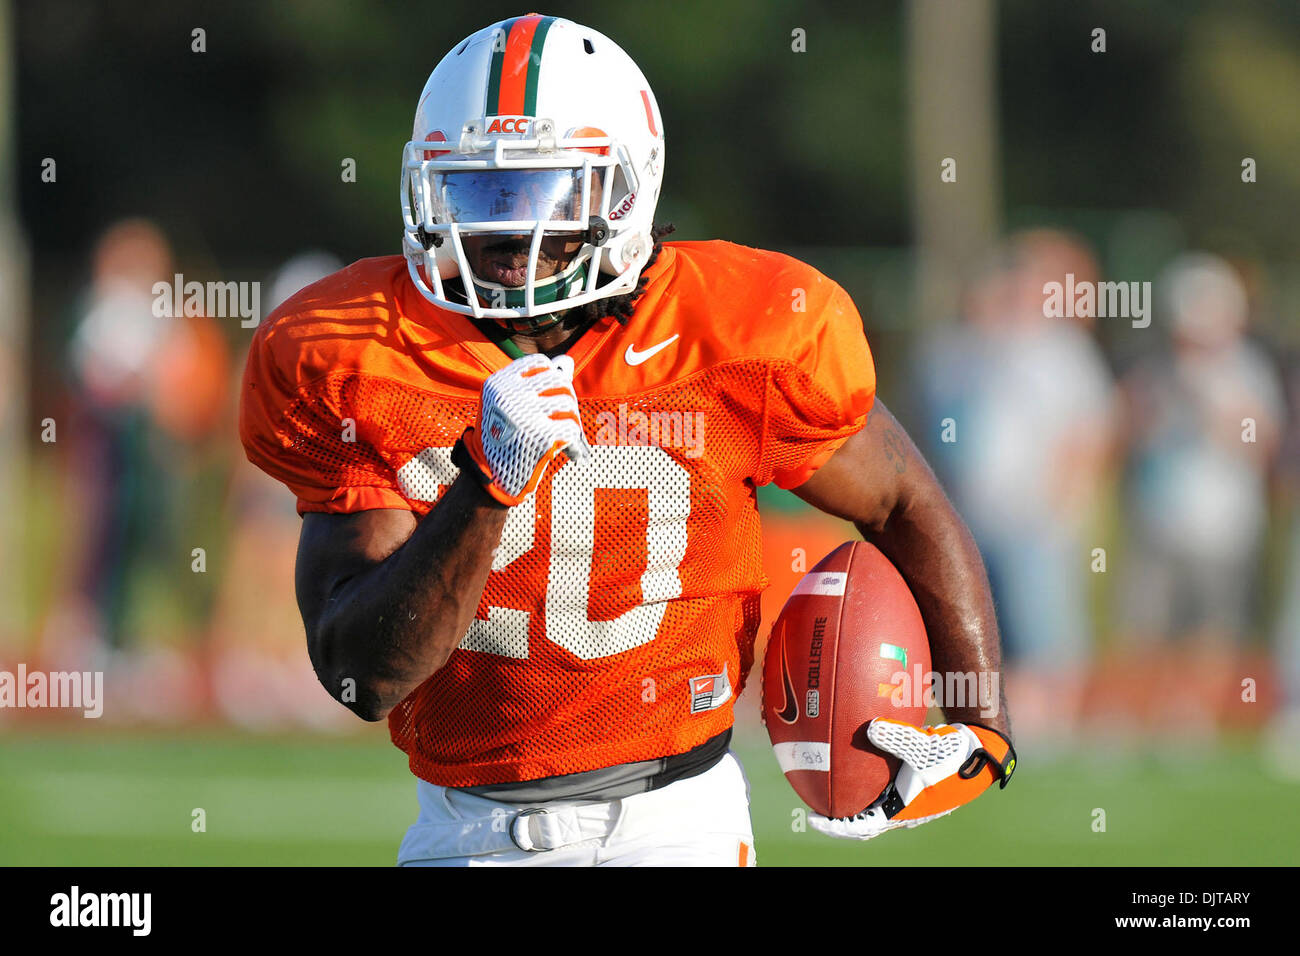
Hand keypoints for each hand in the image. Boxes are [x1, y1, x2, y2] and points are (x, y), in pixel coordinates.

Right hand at [454, 353, 588, 505]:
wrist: (491, 476)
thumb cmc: (503, 437)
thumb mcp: (509, 404)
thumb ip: (537, 383)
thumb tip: (567, 362)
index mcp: (498, 383)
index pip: (540, 363)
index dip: (552, 377)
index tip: (550, 395)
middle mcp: (510, 395)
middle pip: (559, 381)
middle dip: (566, 398)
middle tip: (564, 416)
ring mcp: (525, 415)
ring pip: (568, 404)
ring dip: (572, 420)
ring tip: (564, 433)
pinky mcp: (541, 436)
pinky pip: (571, 428)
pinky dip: (574, 441)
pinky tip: (569, 451)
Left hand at [809, 718, 1015, 840]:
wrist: (981, 750)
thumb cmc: (954, 755)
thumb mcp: (924, 746)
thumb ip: (896, 738)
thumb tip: (869, 728)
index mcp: (902, 811)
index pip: (861, 827)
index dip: (835, 827)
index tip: (812, 819)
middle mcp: (902, 808)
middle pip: (861, 819)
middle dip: (837, 815)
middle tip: (813, 803)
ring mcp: (907, 796)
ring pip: (871, 802)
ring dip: (850, 797)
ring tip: (827, 782)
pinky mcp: (911, 780)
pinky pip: (881, 783)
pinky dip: (865, 776)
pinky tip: (856, 752)